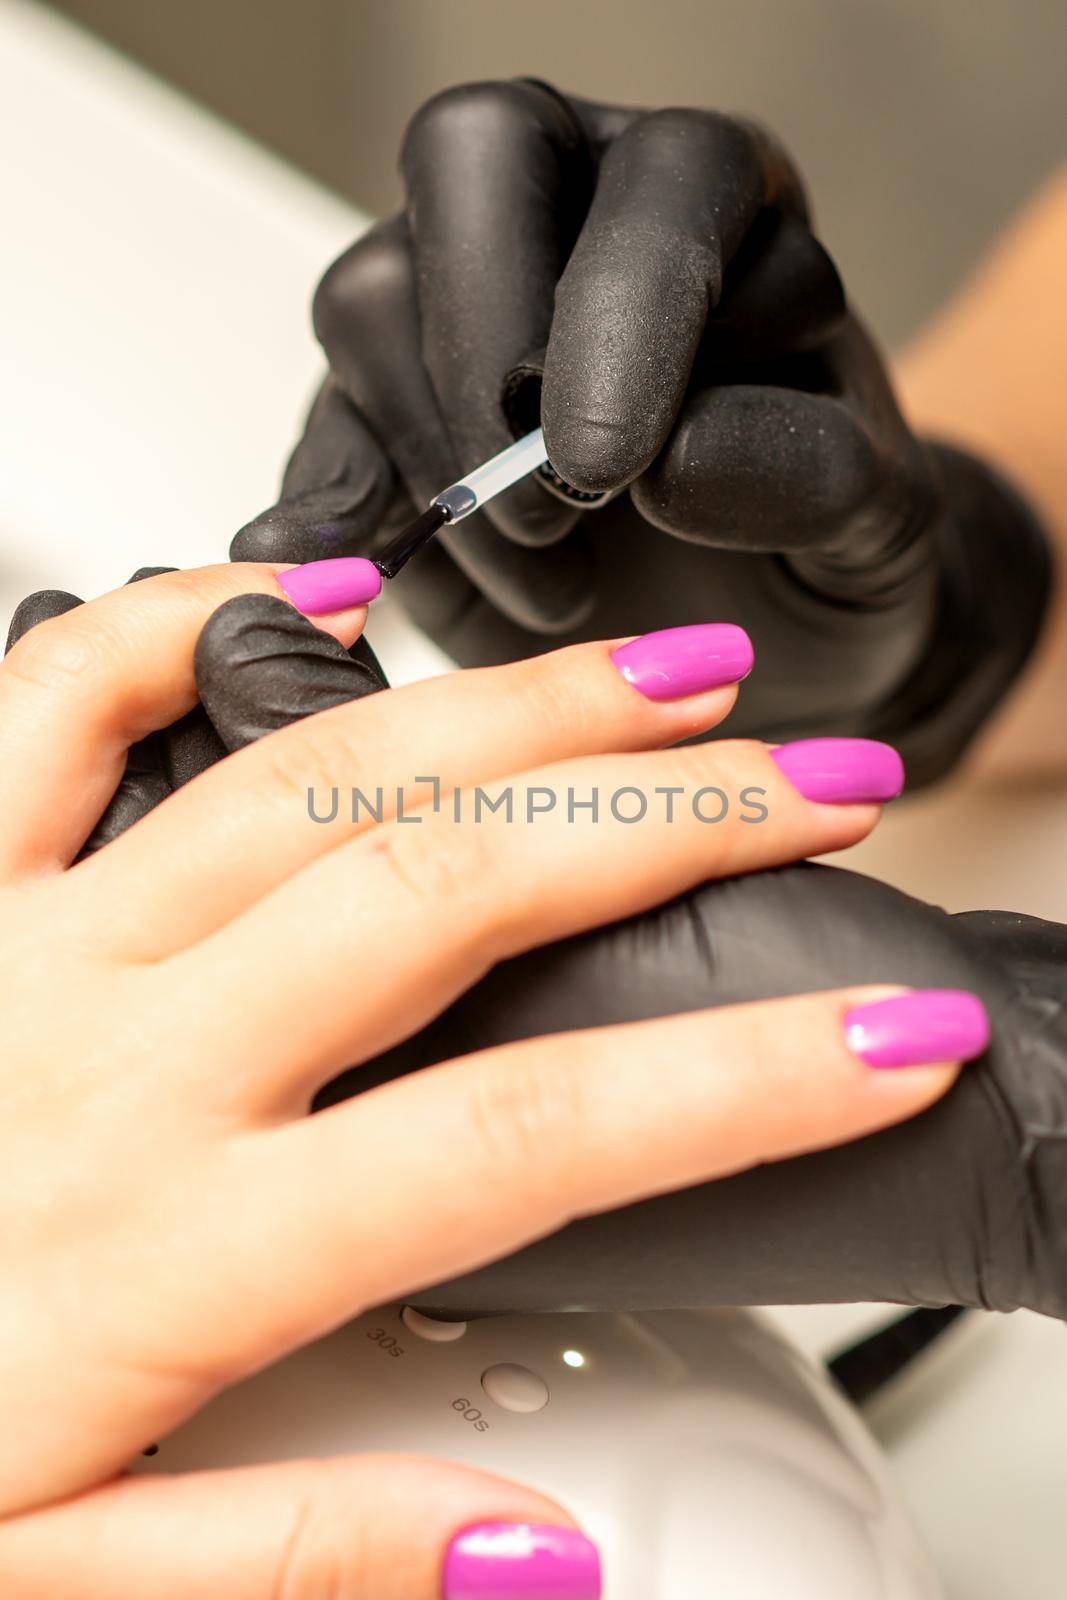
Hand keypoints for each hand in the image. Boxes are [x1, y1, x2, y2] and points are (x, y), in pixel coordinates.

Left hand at [0, 569, 980, 1594]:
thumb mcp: (66, 1591)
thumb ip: (302, 1557)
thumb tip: (528, 1548)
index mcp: (168, 1245)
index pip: (527, 1140)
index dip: (739, 1086)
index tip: (881, 1042)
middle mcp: (115, 1059)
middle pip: (453, 894)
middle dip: (666, 823)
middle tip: (809, 780)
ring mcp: (30, 947)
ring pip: (315, 777)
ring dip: (507, 713)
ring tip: (659, 678)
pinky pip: (62, 703)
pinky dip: (186, 620)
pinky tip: (309, 585)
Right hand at [232, 79, 1050, 786]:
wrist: (761, 635)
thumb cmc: (822, 549)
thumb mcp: (871, 520)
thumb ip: (810, 470)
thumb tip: (669, 462)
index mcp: (717, 202)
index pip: (661, 179)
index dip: (622, 312)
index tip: (613, 470)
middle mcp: (575, 214)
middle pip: (469, 160)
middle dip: (490, 349)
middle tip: (549, 513)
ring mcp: (459, 305)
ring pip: (369, 299)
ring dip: (438, 464)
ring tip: (550, 589)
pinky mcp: (383, 415)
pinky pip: (323, 432)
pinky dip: (329, 514)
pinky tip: (354, 576)